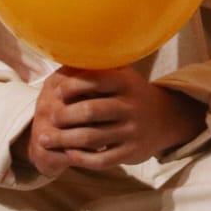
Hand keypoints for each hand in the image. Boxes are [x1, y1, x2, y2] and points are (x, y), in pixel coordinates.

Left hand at [14, 67, 207, 175]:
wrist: (165, 119)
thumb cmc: (131, 94)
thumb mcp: (123, 75)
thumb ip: (99, 66)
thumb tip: (64, 51)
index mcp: (127, 83)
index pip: (96, 80)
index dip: (73, 85)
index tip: (57, 91)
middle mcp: (131, 106)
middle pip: (90, 111)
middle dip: (64, 115)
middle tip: (49, 117)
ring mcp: (131, 132)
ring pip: (91, 138)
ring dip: (63, 139)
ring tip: (44, 139)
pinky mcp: (130, 153)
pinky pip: (101, 160)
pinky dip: (81, 158)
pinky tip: (68, 153)